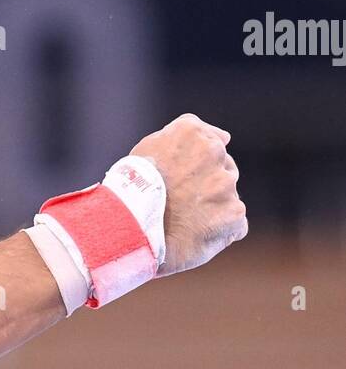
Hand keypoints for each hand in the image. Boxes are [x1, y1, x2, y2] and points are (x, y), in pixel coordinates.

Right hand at [130, 113, 247, 276]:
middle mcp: (214, 153)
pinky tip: (197, 235)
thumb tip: (226, 137)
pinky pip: (236, 225)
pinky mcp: (234, 214)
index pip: (211, 144)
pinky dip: (221, 231)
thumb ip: (187, 133)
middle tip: (180, 203)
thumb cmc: (134, 189)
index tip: (178, 181)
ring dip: (213, 208)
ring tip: (185, 221)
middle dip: (208, 186)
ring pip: (228, 197)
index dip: (195, 166)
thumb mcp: (150, 147)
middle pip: (224, 169)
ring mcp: (226, 185)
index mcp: (192, 133)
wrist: (132, 228)